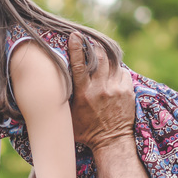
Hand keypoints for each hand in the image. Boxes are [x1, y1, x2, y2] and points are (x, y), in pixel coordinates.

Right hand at [68, 32, 133, 147]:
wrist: (111, 142)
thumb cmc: (86, 132)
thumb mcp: (69, 117)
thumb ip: (64, 101)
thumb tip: (50, 89)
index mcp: (83, 94)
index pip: (78, 65)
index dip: (76, 47)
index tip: (75, 35)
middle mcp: (100, 89)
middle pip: (99, 57)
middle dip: (94, 47)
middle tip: (91, 43)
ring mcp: (115, 90)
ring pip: (112, 63)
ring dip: (106, 57)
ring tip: (102, 55)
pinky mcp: (127, 92)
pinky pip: (123, 72)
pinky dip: (117, 70)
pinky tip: (112, 73)